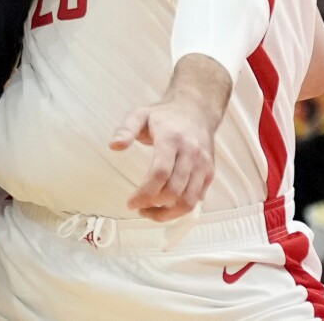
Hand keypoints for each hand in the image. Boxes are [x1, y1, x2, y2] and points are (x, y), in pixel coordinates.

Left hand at [111, 96, 216, 221]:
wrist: (197, 110)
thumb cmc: (164, 115)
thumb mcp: (140, 114)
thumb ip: (126, 129)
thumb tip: (114, 146)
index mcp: (172, 139)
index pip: (160, 173)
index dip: (145, 193)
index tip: (130, 203)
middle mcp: (191, 153)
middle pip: (174, 190)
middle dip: (154, 205)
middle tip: (139, 207)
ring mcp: (203, 164)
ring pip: (189, 200)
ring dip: (168, 213)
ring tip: (151, 212)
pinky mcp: (210, 172)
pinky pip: (198, 198)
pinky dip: (181, 208)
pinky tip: (166, 206)